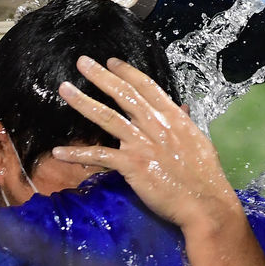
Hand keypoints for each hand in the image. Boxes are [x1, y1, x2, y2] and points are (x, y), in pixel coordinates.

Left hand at [53, 56, 241, 230]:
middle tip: (82, 62)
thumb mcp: (199, 141)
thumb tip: (181, 109)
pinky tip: (59, 152)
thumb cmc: (206, 176)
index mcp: (173, 117)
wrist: (205, 203)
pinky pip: (99, 156)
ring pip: (107, 117)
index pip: (146, 87)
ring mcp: (141, 144)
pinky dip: (77, 155)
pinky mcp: (131, 165)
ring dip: (83, 102)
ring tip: (65, 89)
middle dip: (101, 76)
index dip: (127, 72)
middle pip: (123, 94)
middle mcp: (155, 125)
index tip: (111, 62)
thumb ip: (185, 123)